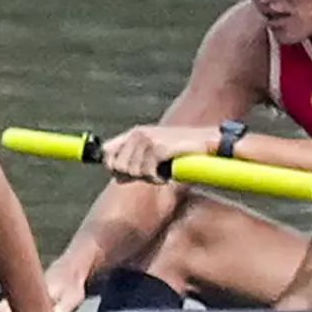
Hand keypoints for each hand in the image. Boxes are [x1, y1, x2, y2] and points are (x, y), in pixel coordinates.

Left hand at [99, 121, 216, 179]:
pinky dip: (159, 179)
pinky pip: (148, 174)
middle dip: (134, 176)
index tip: (126, 175)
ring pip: (133, 172)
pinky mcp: (159, 149)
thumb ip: (134, 161)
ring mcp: (147, 140)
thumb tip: (118, 177)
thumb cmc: (181, 148)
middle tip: (152, 172)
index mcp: (134, 133)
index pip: (106, 152)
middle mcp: (137, 134)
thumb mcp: (154, 151)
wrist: (205, 140)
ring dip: (149, 178)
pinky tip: (168, 174)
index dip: (113, 167)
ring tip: (162, 170)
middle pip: (119, 167)